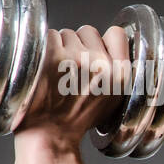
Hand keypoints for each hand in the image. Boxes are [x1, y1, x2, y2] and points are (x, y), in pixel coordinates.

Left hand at [18, 25, 130, 142]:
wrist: (50, 132)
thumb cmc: (76, 117)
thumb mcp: (112, 99)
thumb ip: (117, 70)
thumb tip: (110, 41)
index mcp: (120, 75)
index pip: (116, 34)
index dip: (103, 41)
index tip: (95, 51)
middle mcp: (100, 64)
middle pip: (87, 31)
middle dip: (79, 45)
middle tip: (72, 69)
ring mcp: (75, 57)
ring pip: (65, 33)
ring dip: (59, 47)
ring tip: (56, 71)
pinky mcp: (51, 54)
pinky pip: (48, 36)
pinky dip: (43, 49)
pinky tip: (43, 68)